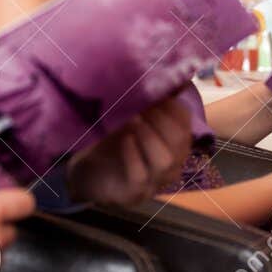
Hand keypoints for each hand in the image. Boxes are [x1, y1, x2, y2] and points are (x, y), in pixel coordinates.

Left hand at [67, 97, 191, 206]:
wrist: (85, 174)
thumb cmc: (111, 144)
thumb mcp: (129, 120)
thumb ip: (146, 105)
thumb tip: (160, 76)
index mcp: (173, 149)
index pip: (186, 128)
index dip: (176, 109)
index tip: (159, 93)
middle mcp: (170, 168)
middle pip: (180, 143)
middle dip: (163, 120)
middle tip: (145, 105)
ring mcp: (153, 185)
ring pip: (165, 161)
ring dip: (151, 136)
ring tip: (136, 119)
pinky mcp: (133, 195)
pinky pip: (140, 176)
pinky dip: (134, 155)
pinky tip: (125, 139)